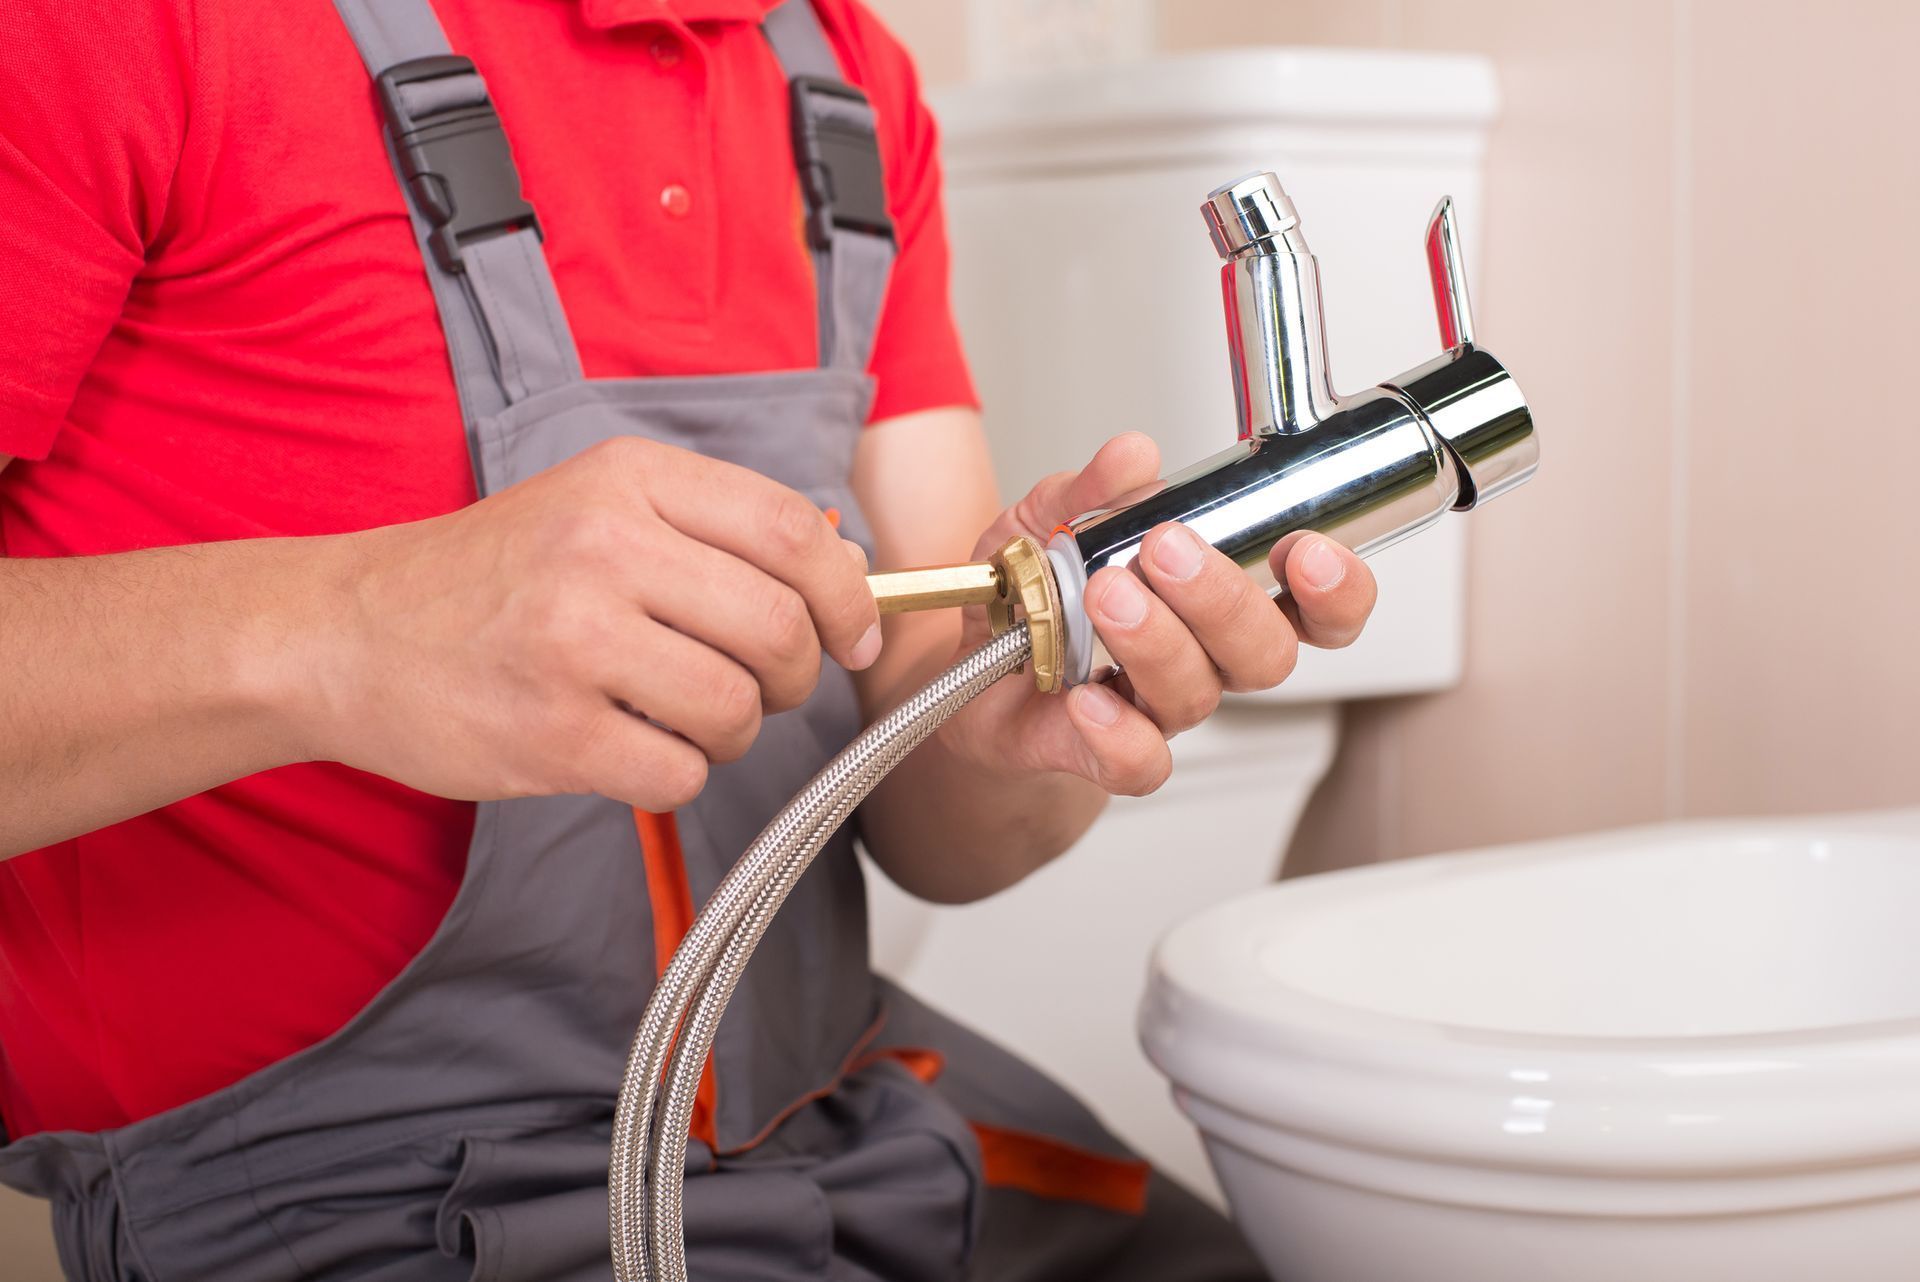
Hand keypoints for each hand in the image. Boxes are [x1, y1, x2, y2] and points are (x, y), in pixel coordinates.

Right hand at [305, 436, 880, 808]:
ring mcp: (573, 642)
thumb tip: (849, 570)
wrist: (343, 633)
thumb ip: (714, 528)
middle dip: (795, 675)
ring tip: (684, 717)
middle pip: (780, 628)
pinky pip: (679, 772)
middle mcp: (604, 548)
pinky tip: (630, 747)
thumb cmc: (489, 576)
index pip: (794, 531)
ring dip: (734, 732)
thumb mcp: (596, 505)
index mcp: (628, 479)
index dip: (849, 594)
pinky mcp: (551, 733)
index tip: (856, 635)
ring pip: (736, 709)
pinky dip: (676, 773)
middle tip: (763, 686)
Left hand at [941, 432, 1376, 795]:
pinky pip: (1139, 763)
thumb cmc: (1036, 588)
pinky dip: (1117, 732)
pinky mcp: (1102, 752)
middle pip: (1266, 652)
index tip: (1308, 551)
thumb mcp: (1051, 516)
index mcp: (1222, 598)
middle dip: (1224, 598)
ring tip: (1105, 592)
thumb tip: (1133, 457)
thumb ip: (1093, 489)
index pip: (1318, 610)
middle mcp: (1206, 658)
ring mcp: (1158, 708)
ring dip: (1157, 639)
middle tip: (1167, 549)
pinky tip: (1085, 696)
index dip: (1336, 591)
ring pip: (1197, 694)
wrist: (970, 660)